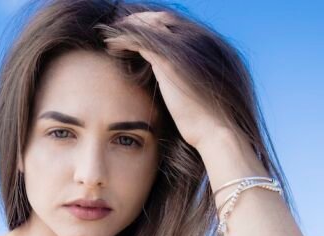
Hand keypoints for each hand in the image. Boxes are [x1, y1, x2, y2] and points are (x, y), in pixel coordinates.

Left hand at [103, 11, 229, 150]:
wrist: (212, 128)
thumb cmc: (204, 117)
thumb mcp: (193, 90)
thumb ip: (183, 78)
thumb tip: (172, 83)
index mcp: (201, 46)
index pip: (172, 24)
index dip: (152, 24)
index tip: (136, 30)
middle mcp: (193, 41)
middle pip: (160, 19)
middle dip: (139, 21)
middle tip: (120, 27)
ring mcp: (181, 49)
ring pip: (148, 27)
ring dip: (128, 28)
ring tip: (112, 34)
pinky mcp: (167, 61)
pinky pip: (139, 41)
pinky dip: (123, 40)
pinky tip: (111, 45)